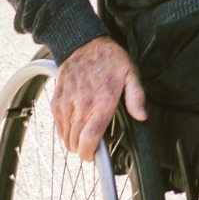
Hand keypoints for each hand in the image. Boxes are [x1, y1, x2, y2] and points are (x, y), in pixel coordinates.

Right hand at [52, 36, 145, 158]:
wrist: (83, 44)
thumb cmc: (110, 59)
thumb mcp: (131, 74)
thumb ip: (136, 97)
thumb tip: (142, 117)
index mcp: (102, 102)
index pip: (89, 139)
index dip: (90, 154)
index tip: (95, 156)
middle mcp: (82, 106)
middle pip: (75, 142)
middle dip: (84, 149)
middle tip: (95, 144)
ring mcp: (66, 104)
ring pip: (66, 137)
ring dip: (74, 141)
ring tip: (86, 134)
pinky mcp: (56, 102)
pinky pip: (58, 126)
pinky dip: (65, 131)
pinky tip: (76, 124)